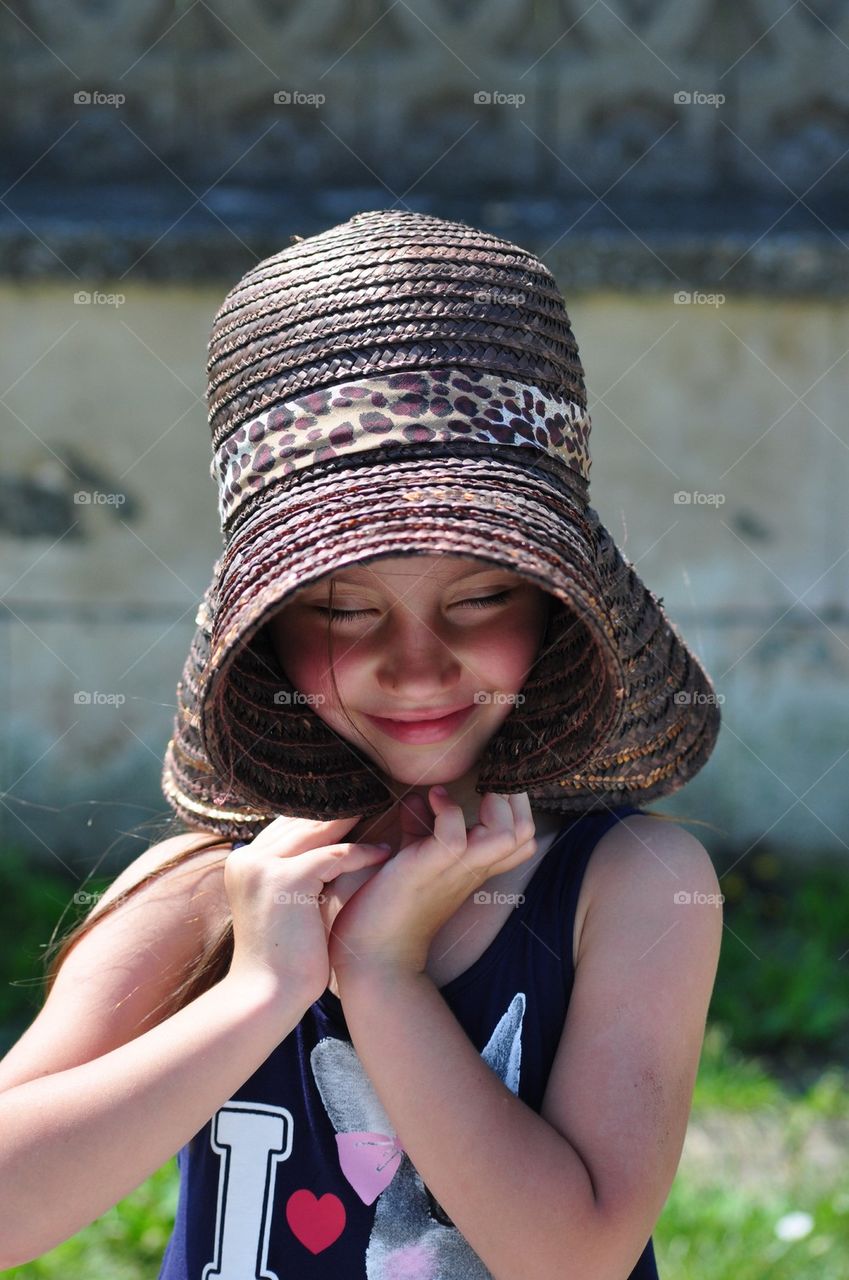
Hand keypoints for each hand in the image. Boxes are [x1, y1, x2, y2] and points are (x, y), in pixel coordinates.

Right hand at [223, 813, 392, 1001]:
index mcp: (243, 862)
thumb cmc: (281, 959)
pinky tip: (384, 852)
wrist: (266, 995)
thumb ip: (292, 877)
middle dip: (338, 813)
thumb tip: (325, 855)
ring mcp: (263, 867)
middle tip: (373, 799)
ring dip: (352, 824)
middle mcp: (247, 858)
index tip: (352, 809)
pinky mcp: (285, 878)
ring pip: (317, 832)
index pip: (286, 827)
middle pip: (300, 823)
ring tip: (383, 813)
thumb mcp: (282, 906)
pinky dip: (361, 853)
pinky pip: (333, 855)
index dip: (320, 817)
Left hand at [328, 788, 536, 981]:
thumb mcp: (414, 857)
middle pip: (526, 831)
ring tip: (460, 794)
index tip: (484, 784)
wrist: (376, 954)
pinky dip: (447, 809)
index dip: (516, 804)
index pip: (523, 835)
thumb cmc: (393, 905)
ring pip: (510, 833)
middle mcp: (474, 867)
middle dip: (511, 797)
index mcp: (475, 865)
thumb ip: (419, 827)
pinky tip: (430, 800)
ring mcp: (456, 869)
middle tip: (478, 785)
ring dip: (491, 804)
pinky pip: (455, 835)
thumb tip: (417, 797)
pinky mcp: (429, 869)